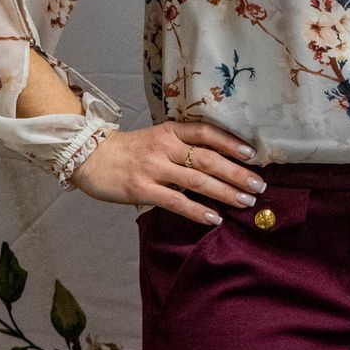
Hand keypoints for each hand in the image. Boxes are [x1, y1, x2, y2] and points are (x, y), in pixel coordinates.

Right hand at [71, 120, 264, 224]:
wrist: (90, 157)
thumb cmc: (129, 151)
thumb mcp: (157, 139)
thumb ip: (182, 147)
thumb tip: (219, 162)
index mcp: (170, 131)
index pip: (206, 132)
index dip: (230, 142)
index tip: (252, 154)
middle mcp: (164, 147)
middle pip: (207, 159)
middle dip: (236, 173)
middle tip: (259, 185)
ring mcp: (153, 168)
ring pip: (196, 181)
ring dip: (224, 192)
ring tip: (245, 201)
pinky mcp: (142, 189)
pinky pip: (176, 202)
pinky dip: (197, 211)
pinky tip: (214, 218)